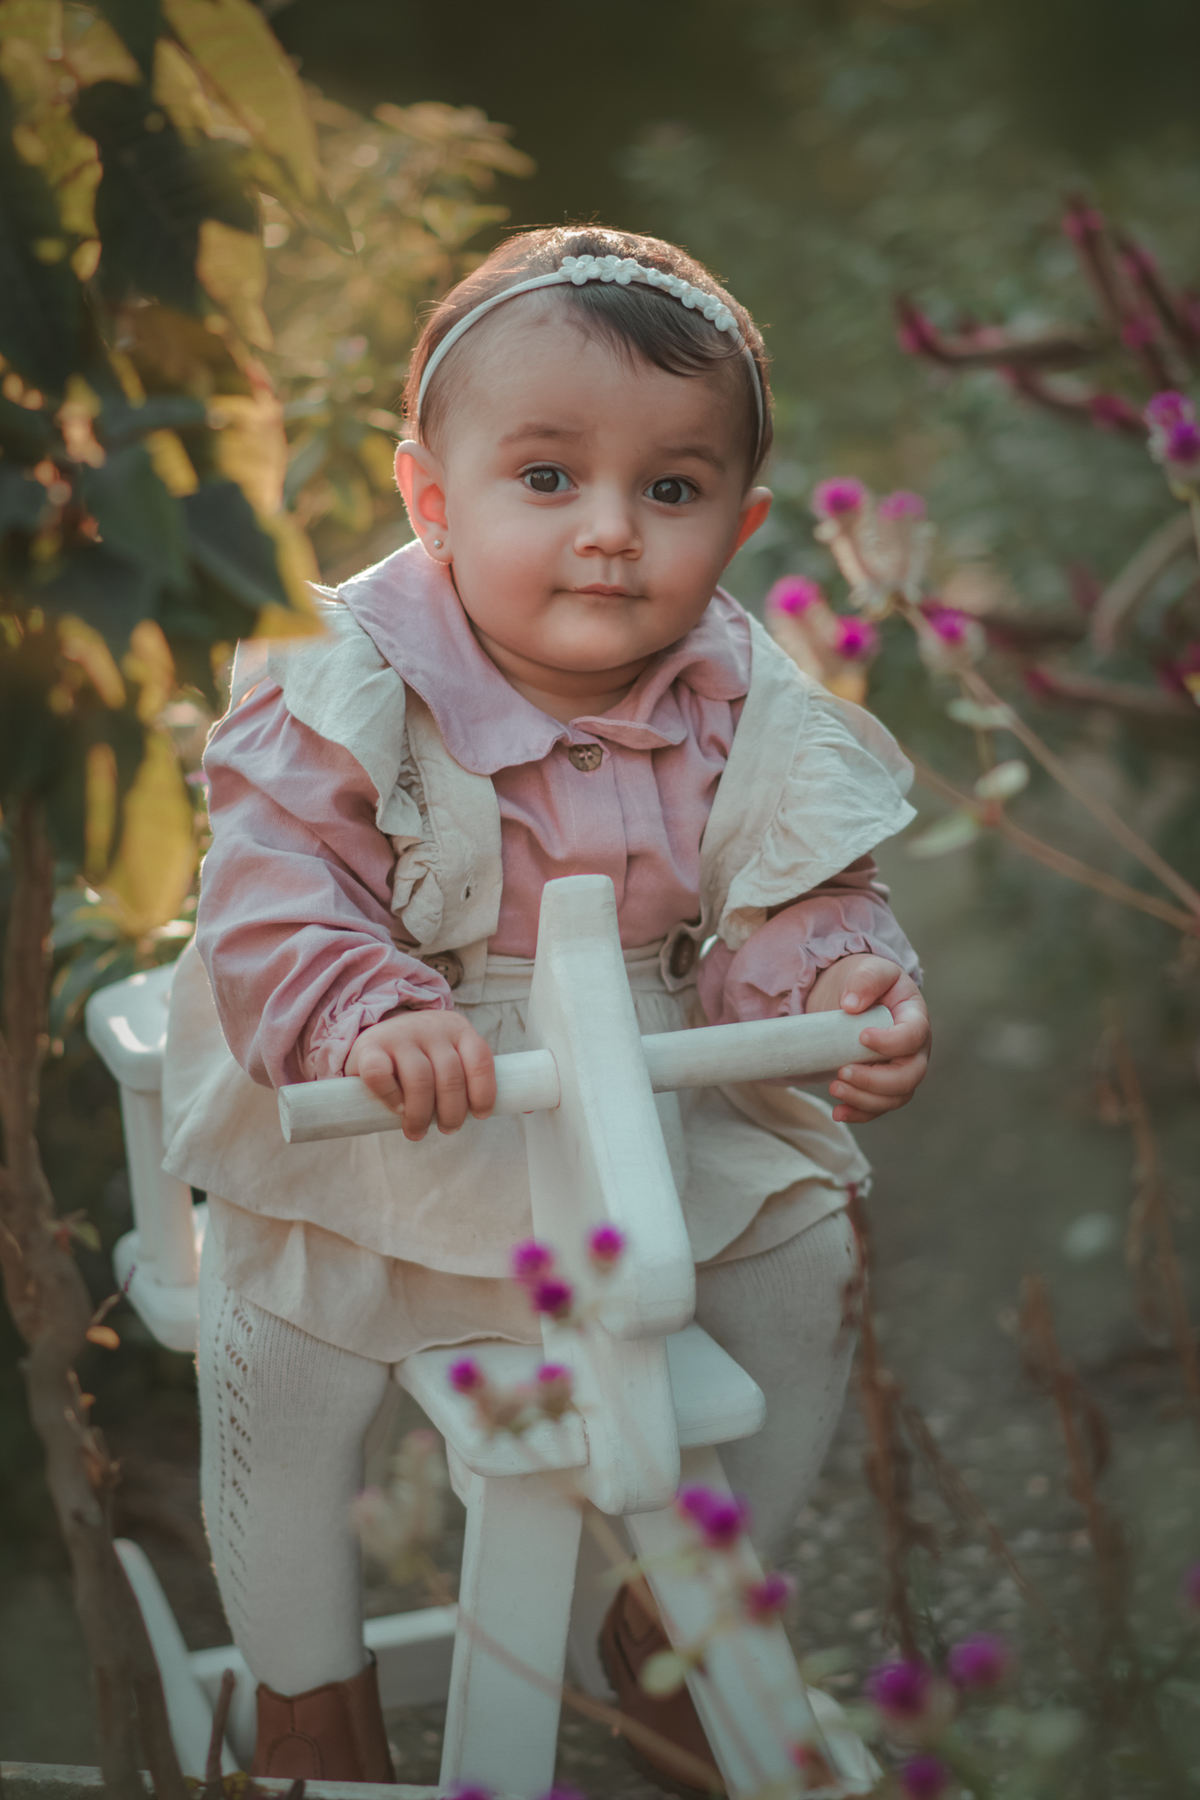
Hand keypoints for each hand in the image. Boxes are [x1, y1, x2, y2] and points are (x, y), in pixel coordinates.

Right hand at [345, 1010, 495, 1141]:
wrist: (377, 1036)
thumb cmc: (423, 1057)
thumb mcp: (453, 1056)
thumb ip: (479, 1077)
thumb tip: (532, 1109)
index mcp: (459, 1029)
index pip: (480, 1060)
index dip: (484, 1093)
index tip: (479, 1115)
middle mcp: (431, 1027)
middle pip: (450, 1076)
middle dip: (452, 1113)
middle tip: (447, 1128)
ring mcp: (399, 1035)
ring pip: (419, 1079)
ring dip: (421, 1114)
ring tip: (418, 1130)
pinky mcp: (369, 1047)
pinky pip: (380, 1075)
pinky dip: (391, 1096)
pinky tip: (396, 1107)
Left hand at [804, 953, 929, 1125]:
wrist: (857, 998)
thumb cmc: (867, 983)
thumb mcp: (868, 969)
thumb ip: (865, 980)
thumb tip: (851, 1005)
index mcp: (915, 1017)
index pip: (914, 1035)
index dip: (891, 1042)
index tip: (861, 1036)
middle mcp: (915, 1049)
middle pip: (910, 1075)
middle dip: (876, 1080)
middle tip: (842, 1071)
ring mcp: (902, 1070)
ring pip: (895, 1097)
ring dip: (865, 1099)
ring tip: (834, 1087)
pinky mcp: (885, 1086)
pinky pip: (879, 1107)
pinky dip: (860, 1114)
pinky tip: (838, 1112)